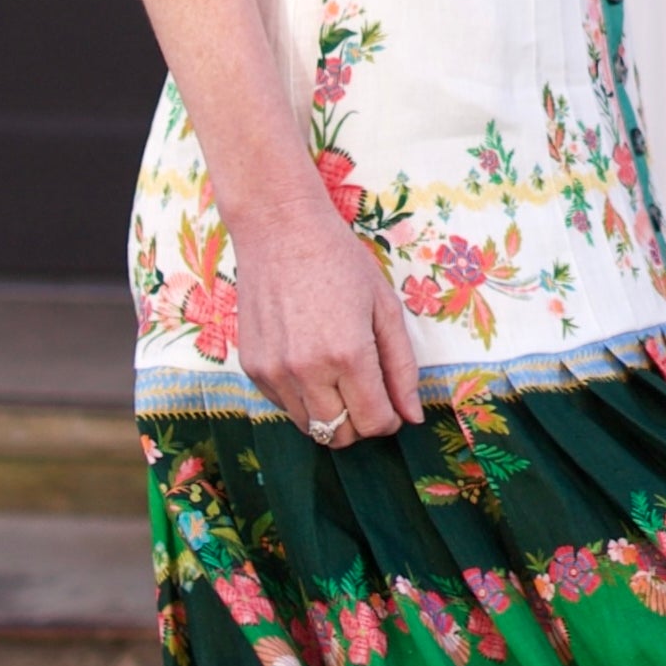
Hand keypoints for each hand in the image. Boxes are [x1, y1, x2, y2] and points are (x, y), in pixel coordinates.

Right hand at [232, 195, 418, 439]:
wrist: (278, 230)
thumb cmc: (339, 262)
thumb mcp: (384, 308)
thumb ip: (401, 368)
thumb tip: (412, 417)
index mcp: (348, 354)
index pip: (373, 422)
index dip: (389, 421)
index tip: (391, 405)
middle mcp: (306, 370)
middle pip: (340, 436)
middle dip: (360, 423)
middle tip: (367, 392)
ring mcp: (274, 372)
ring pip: (311, 427)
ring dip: (331, 413)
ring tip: (337, 373)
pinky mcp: (252, 367)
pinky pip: (284, 405)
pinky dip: (303, 397)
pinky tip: (309, 360)